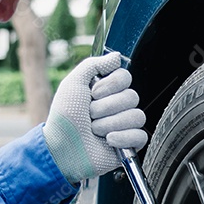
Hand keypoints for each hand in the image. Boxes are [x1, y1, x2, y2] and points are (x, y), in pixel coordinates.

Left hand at [43, 52, 146, 184]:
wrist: (62, 147)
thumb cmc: (64, 117)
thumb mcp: (73, 83)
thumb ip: (93, 65)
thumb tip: (116, 56)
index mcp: (107, 90)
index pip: (125, 77)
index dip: (110, 86)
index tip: (92, 94)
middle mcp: (119, 105)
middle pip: (132, 97)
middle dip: (105, 108)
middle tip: (90, 115)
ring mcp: (126, 125)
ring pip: (137, 116)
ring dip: (110, 124)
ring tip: (95, 130)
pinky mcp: (131, 144)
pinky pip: (141, 135)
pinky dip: (122, 138)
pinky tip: (108, 141)